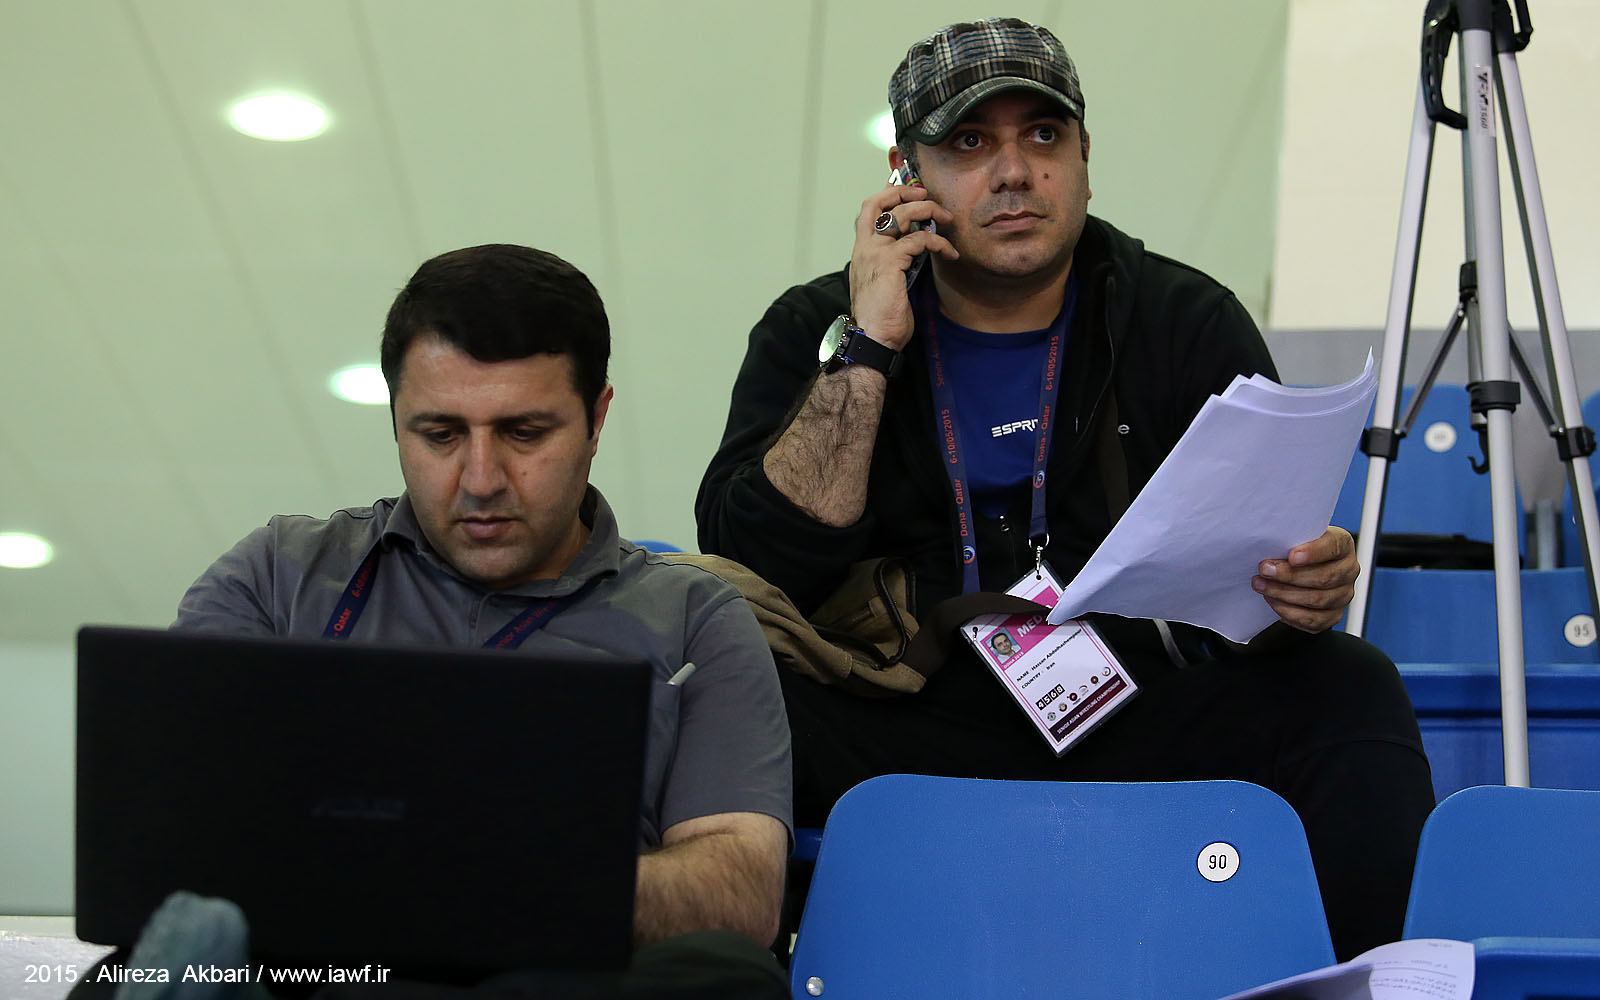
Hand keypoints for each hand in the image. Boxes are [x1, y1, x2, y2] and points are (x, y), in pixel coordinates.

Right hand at [847, 181, 956, 350]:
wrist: (871, 337)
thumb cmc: (880, 316)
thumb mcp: (885, 282)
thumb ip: (894, 262)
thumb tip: (915, 250)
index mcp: (862, 250)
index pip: (868, 210)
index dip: (888, 194)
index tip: (909, 191)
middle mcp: (865, 246)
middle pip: (879, 202)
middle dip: (904, 192)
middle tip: (927, 195)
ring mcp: (875, 252)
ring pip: (903, 214)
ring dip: (929, 210)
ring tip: (947, 219)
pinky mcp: (890, 262)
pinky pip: (920, 239)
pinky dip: (939, 243)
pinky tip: (950, 253)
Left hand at [1252, 526, 1358, 632]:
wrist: (1300, 569)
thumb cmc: (1297, 550)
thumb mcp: (1296, 537)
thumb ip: (1289, 539)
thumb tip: (1269, 546)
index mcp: (1343, 545)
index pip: (1334, 547)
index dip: (1314, 552)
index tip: (1292, 556)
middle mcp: (1348, 570)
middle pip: (1324, 577)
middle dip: (1289, 575)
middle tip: (1265, 570)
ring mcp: (1343, 595)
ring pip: (1317, 600)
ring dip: (1284, 594)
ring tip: (1261, 585)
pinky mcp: (1333, 616)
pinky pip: (1312, 620)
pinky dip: (1289, 612)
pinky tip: (1272, 600)